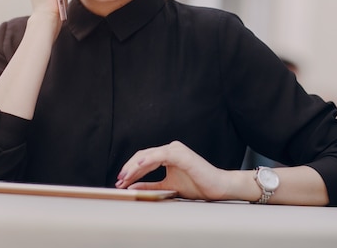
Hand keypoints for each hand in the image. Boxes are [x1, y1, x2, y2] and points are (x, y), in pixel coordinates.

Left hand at [115, 141, 232, 199]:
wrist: (217, 187)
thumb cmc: (197, 185)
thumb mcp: (168, 187)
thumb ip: (151, 185)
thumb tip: (132, 186)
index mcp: (168, 155)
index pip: (144, 159)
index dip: (130, 170)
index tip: (120, 182)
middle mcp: (171, 149)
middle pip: (143, 155)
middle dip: (128, 169)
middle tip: (119, 180)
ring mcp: (175, 150)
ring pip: (148, 155)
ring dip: (134, 167)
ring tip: (124, 177)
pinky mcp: (180, 154)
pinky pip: (160, 155)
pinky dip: (147, 160)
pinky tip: (137, 167)